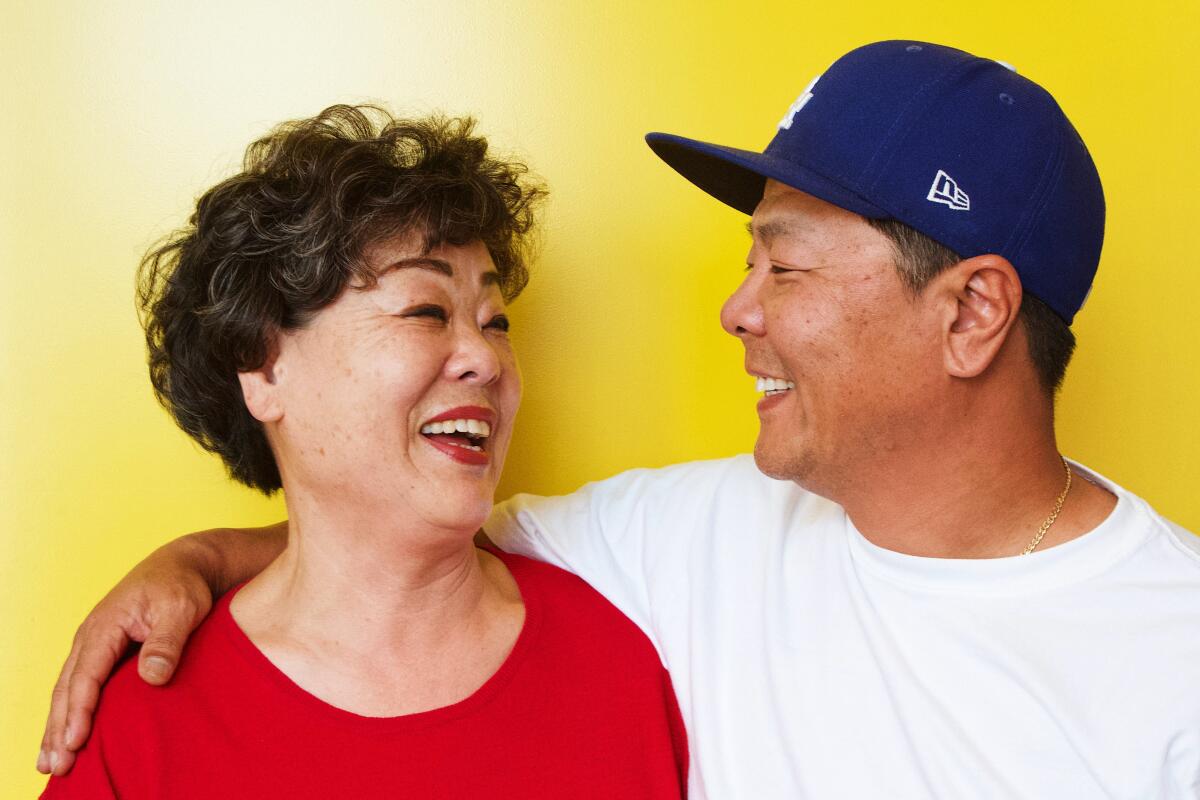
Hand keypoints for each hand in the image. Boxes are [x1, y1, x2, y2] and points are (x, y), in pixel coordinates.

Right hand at [36, 534, 214, 776]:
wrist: (184, 565)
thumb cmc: (182, 585)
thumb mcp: (181, 608)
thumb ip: (166, 642)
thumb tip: (152, 678)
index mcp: (105, 625)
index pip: (87, 674)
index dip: (80, 710)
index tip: (76, 741)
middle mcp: (91, 636)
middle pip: (68, 688)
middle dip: (59, 728)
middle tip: (56, 766)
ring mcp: (94, 644)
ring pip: (68, 691)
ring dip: (58, 726)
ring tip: (51, 764)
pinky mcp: (103, 652)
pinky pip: (80, 687)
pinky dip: (70, 713)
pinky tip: (67, 738)